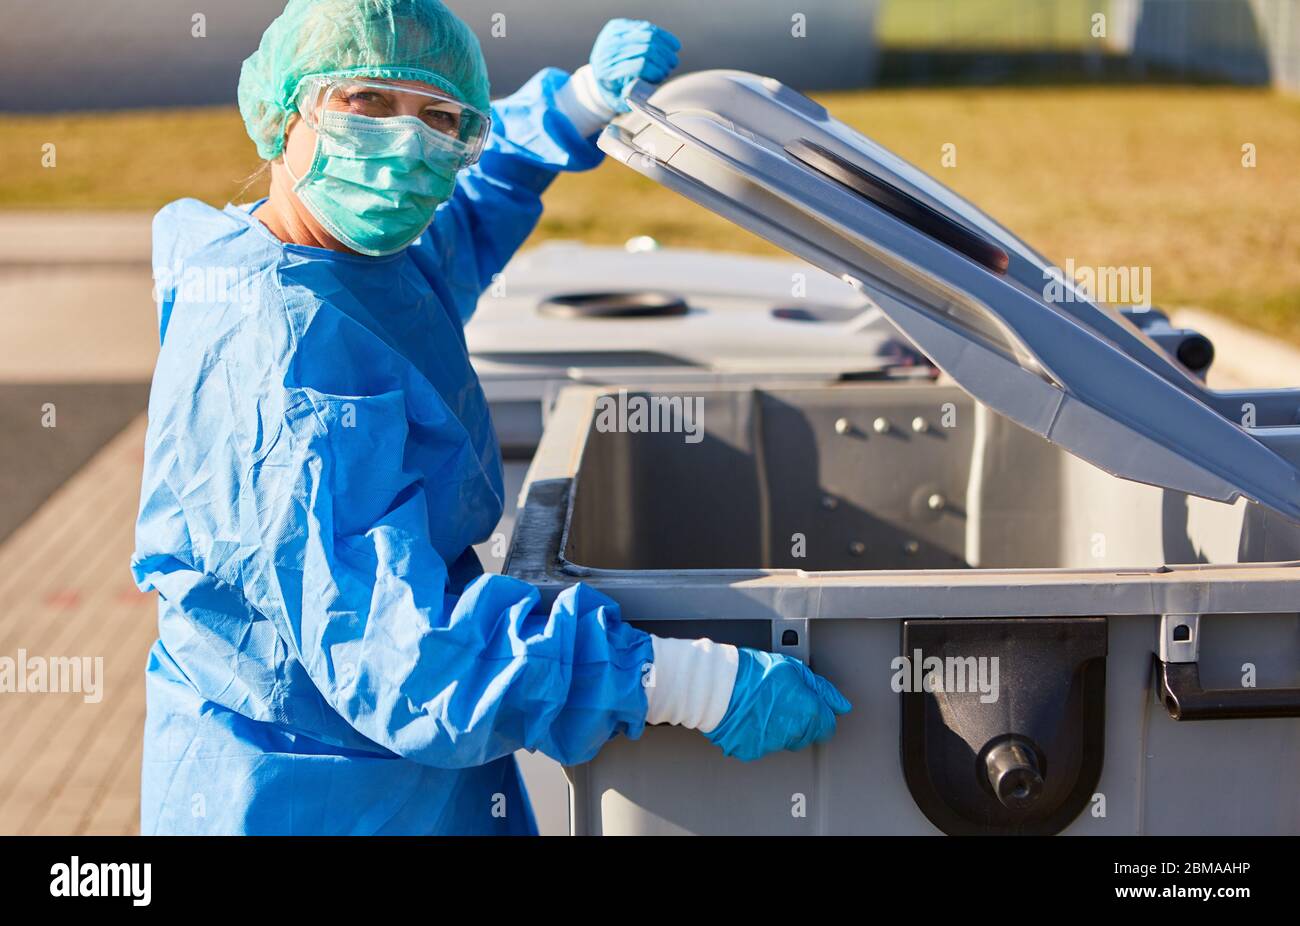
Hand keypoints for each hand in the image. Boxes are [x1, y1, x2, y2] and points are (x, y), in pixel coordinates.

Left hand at [589, 18, 681, 113]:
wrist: (598, 72)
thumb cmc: (613, 91)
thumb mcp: (619, 102)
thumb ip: (633, 101)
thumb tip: (649, 94)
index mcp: (607, 71)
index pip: (639, 66)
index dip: (656, 71)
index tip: (662, 77)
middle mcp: (608, 51)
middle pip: (646, 49)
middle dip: (664, 59)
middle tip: (671, 67)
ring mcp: (612, 36)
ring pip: (648, 35)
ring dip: (665, 48)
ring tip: (672, 60)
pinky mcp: (619, 25)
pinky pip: (646, 27)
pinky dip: (663, 36)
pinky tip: (673, 46)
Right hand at [704, 649, 850, 760]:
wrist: (717, 684)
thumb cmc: (752, 672)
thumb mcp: (793, 668)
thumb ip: (821, 689)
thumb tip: (841, 704)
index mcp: (808, 711)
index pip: (828, 725)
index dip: (820, 714)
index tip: (810, 707)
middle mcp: (793, 732)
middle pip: (807, 735)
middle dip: (800, 721)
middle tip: (782, 702)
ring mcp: (771, 744)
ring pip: (785, 741)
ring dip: (779, 728)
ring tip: (762, 706)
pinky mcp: (751, 750)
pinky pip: (762, 745)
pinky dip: (758, 734)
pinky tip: (750, 716)